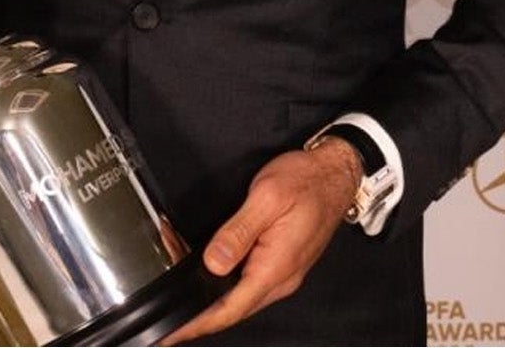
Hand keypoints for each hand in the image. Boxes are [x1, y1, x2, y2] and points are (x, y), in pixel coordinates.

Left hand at [161, 141, 362, 344]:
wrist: (338, 173)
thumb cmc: (307, 180)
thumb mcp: (268, 196)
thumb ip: (238, 231)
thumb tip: (213, 263)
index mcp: (276, 267)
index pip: (229, 310)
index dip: (195, 325)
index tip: (169, 335)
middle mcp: (281, 279)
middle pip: (232, 310)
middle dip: (197, 313)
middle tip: (166, 309)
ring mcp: (284, 274)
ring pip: (240, 298)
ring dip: (210, 296)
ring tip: (181, 285)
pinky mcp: (283, 264)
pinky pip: (250, 284)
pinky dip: (225, 282)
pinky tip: (210, 270)